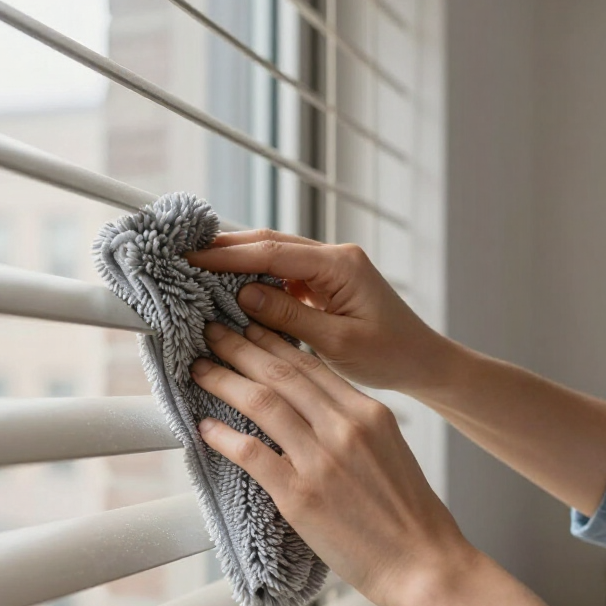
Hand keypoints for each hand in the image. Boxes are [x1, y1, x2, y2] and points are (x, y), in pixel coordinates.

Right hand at [186, 229, 445, 394]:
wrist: (422, 362)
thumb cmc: (390, 355)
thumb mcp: (338, 342)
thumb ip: (290, 317)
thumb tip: (243, 294)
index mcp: (340, 264)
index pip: (273, 251)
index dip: (228, 254)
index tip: (191, 258)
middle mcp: (335, 257)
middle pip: (270, 243)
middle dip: (226, 248)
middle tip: (183, 255)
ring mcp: (331, 268)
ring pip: (275, 256)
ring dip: (238, 261)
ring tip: (198, 270)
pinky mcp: (327, 284)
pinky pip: (284, 274)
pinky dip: (256, 279)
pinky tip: (231, 291)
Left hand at [190, 319, 473, 605]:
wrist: (424, 563)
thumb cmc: (410, 515)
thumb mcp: (390, 450)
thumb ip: (355, 425)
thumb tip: (316, 411)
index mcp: (369, 412)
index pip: (311, 364)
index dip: (273, 341)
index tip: (248, 327)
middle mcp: (345, 427)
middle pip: (281, 373)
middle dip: (240, 347)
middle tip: (211, 332)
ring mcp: (321, 460)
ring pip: (261, 402)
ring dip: (224, 380)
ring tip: (199, 368)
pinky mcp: (300, 495)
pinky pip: (251, 453)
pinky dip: (223, 436)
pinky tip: (204, 425)